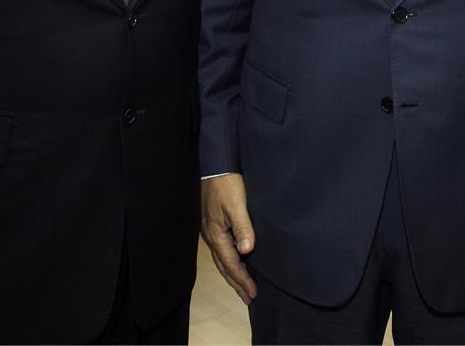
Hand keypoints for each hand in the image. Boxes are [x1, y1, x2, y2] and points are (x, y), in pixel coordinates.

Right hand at [201, 174, 257, 304]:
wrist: (214, 166)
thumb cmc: (225, 183)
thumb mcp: (236, 204)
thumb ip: (243, 227)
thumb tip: (248, 250)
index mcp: (216, 234)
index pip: (231, 264)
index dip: (242, 279)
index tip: (253, 293)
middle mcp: (212, 236)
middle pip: (224, 266)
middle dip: (236, 283)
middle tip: (248, 298)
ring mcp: (211, 231)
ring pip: (222, 259)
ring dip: (233, 274)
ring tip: (242, 287)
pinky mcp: (214, 225)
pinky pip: (222, 250)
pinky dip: (230, 261)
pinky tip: (236, 261)